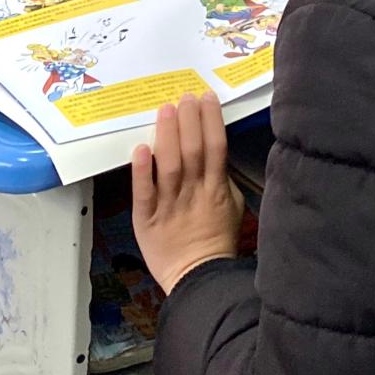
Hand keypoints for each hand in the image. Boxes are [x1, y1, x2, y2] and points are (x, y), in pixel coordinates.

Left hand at [131, 94, 244, 291]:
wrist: (199, 279)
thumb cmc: (217, 242)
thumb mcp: (233, 208)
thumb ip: (223, 180)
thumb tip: (216, 154)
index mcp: (217, 190)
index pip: (215, 148)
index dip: (211, 121)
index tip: (206, 98)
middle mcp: (194, 193)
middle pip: (193, 151)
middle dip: (189, 120)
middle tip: (184, 96)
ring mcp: (170, 206)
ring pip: (169, 165)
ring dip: (168, 135)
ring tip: (165, 110)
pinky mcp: (148, 219)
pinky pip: (144, 192)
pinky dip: (142, 171)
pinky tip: (140, 149)